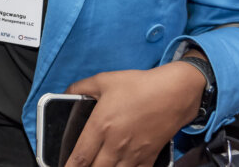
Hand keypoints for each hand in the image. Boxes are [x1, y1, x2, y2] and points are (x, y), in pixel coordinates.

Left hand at [62, 61, 204, 165]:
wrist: (173, 93)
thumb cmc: (137, 85)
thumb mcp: (103, 80)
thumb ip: (79, 88)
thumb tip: (65, 94)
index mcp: (101, 126)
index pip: (80, 156)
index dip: (70, 165)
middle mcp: (115, 144)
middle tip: (81, 165)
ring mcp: (134, 154)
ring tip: (99, 165)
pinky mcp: (149, 157)